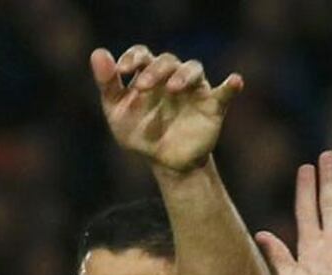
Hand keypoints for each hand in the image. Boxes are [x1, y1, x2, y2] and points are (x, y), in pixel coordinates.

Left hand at [90, 45, 242, 173]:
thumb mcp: (118, 114)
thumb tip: (97, 54)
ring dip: (184, 75)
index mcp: (149, 74)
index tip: (122, 71)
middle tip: (143, 88)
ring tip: (173, 88)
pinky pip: (225, 93)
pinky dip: (230, 86)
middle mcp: (173, 76)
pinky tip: (234, 82)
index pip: (142, 55)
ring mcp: (194, 90)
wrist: (165, 163)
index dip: (133, 58)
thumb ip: (108, 86)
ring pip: (193, 69)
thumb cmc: (141, 133)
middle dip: (155, 71)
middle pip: (167, 61)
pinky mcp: (212, 106)